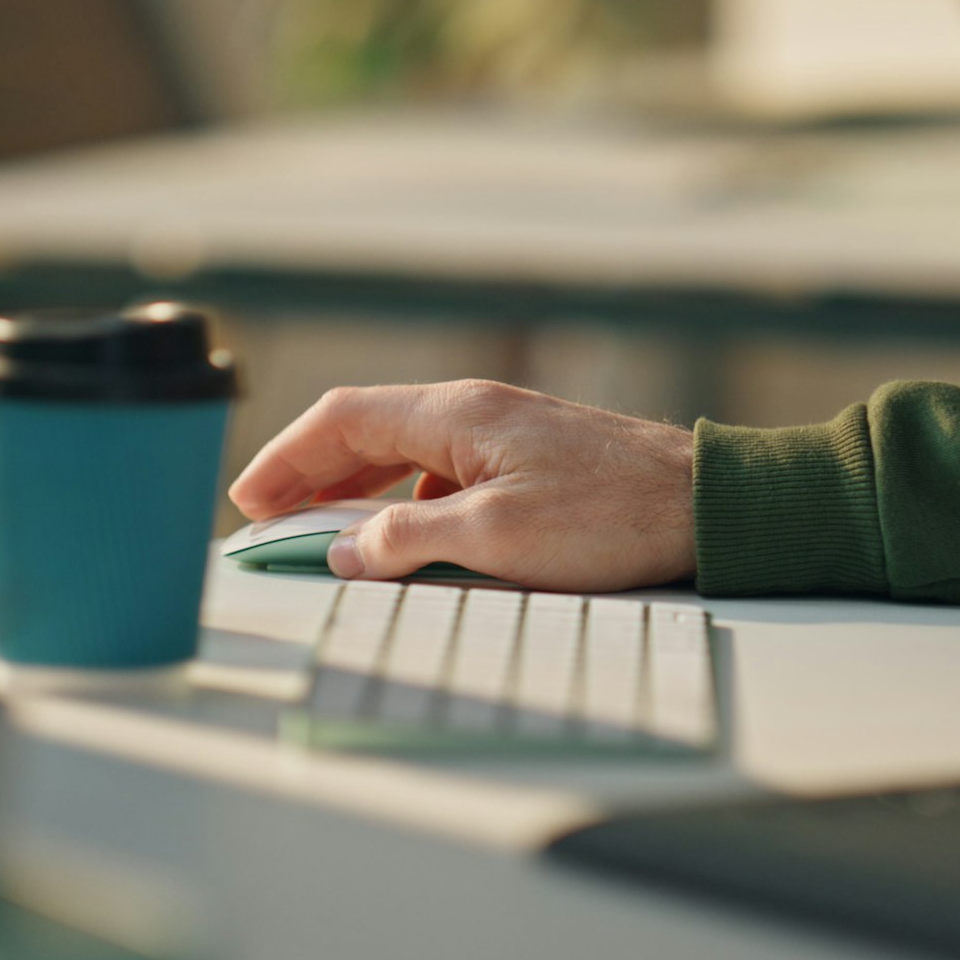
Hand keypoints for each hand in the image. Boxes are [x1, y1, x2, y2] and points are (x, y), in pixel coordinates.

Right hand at [228, 381, 694, 590]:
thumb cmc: (613, 516)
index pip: (342, 419)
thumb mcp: (497, 540)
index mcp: (457, 413)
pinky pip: (447, 472)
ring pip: (407, 452)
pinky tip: (409, 541)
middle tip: (270, 520)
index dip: (286, 459)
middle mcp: (476, 409)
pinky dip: (408, 501)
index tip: (249, 500)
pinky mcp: (534, 459)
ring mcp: (507, 431)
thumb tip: (346, 550)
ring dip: (358, 489)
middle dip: (311, 474)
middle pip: (368, 430)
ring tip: (325, 533)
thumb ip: (408, 542)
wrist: (711, 505)